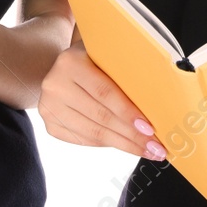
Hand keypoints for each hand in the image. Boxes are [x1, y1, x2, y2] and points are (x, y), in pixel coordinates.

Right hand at [38, 38, 165, 160]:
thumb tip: (157, 102)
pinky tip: (125, 145)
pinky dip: (107, 144)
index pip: (104, 92)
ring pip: (93, 133)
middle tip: (156, 147)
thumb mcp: (105, 55)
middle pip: (100, 117)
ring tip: (146, 150)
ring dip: (123, 144)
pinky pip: (84, 140)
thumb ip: (124, 72)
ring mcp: (49, 107)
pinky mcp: (50, 125)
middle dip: (132, 135)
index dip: (128, 112)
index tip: (150, 128)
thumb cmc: (93, 60)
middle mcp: (54, 85)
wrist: (63, 65)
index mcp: (70, 62)